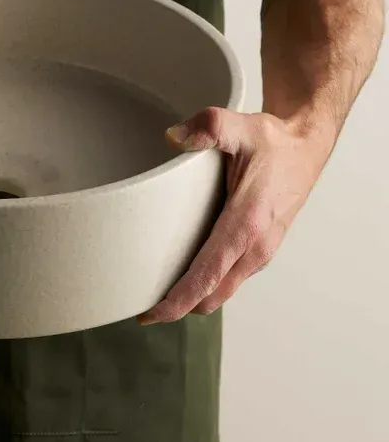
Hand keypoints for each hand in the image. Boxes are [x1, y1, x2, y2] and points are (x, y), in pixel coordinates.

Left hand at [138, 107, 329, 324]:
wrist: (305, 146)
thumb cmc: (272, 141)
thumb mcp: (239, 126)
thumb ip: (207, 127)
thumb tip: (173, 138)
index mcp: (247, 224)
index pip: (208, 275)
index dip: (177, 300)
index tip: (150, 315)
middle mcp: (256, 247)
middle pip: (211, 294)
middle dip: (177, 306)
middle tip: (138, 304)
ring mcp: (259, 252)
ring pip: (221, 289)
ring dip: (192, 296)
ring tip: (154, 290)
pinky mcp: (258, 249)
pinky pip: (228, 277)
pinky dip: (205, 283)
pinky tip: (183, 270)